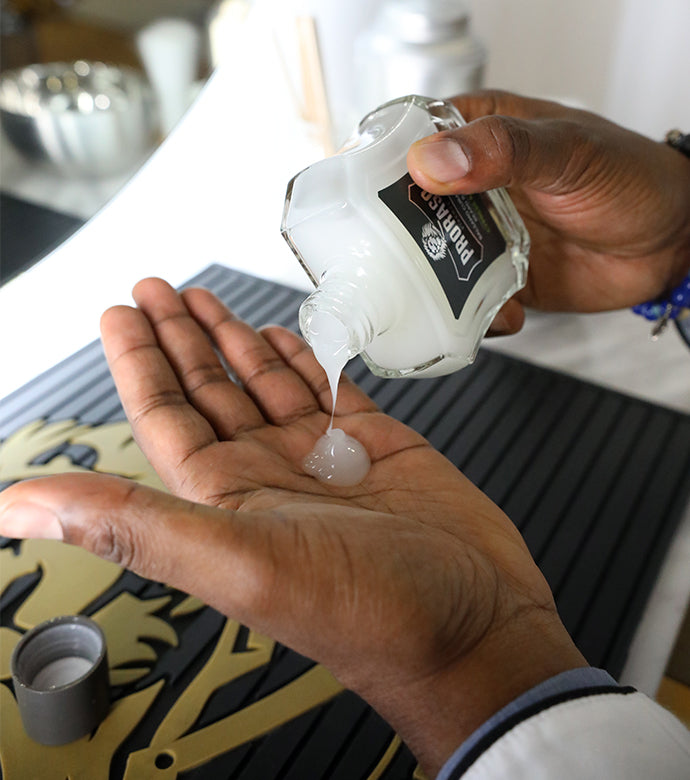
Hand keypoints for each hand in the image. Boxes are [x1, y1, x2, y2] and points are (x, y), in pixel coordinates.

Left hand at [0, 278, 584, 775]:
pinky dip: (303, 359)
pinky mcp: (379, 448)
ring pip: (265, 384)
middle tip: (157, 288)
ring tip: (208, 298)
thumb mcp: (240, 563)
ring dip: (235, 339)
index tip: (122, 312)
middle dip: (180, 336)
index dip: (139, 362)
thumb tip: (19, 509)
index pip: (165, 416)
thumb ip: (134, 524)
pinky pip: (328, 390)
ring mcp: (324, 459)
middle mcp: (269, 476)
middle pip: (209, 391)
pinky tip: (283, 336)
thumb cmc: (371, 614)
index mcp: (227, 500)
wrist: (475, 631)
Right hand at [407, 90, 689, 331]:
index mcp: (479, 136)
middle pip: (406, 212)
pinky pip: (464, 300)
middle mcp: (470, 188)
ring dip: (432, 285)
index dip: (380, 169)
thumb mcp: (567, 151)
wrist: (670, 243)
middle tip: (398, 261)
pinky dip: (473, 315)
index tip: (362, 201)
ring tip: (448, 298)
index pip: (409, 143)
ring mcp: (480, 236)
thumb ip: (504, 149)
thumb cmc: (630, 178)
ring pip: (429, 261)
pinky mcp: (494, 278)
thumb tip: (432, 160)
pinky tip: (502, 313)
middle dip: (397, 241)